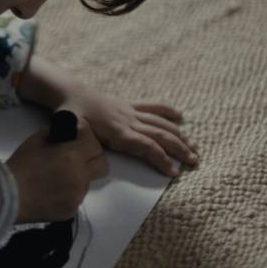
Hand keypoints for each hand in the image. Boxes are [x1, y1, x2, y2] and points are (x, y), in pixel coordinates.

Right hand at [6, 117, 108, 223]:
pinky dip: (67, 192)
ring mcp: (77, 197)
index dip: (86, 138)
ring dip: (77, 176)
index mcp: (73, 157)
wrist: (7, 197)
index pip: (94, 143)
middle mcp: (80, 177)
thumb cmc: (20, 165)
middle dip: (92, 157)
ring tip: (56, 177)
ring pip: (87, 182)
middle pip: (102, 165)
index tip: (76, 136)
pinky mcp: (71, 211)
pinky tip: (50, 191)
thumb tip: (67, 133)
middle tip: (77, 156)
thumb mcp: (36, 140)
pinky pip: (75, 197)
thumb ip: (56, 133)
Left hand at [17, 55, 198, 177]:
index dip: (161, 160)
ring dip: (180, 135)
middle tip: (195, 162)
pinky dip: (168, 112)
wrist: (71, 94)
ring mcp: (131, 113)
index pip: (147, 147)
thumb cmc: (71, 117)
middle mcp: (129, 121)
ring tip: (194, 147)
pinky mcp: (129, 106)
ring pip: (161, 124)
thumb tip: (84, 160)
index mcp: (118, 132)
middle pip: (161, 136)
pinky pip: (153, 108)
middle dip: (180, 150)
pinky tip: (180, 117)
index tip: (173, 173)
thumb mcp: (76, 134)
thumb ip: (83, 146)